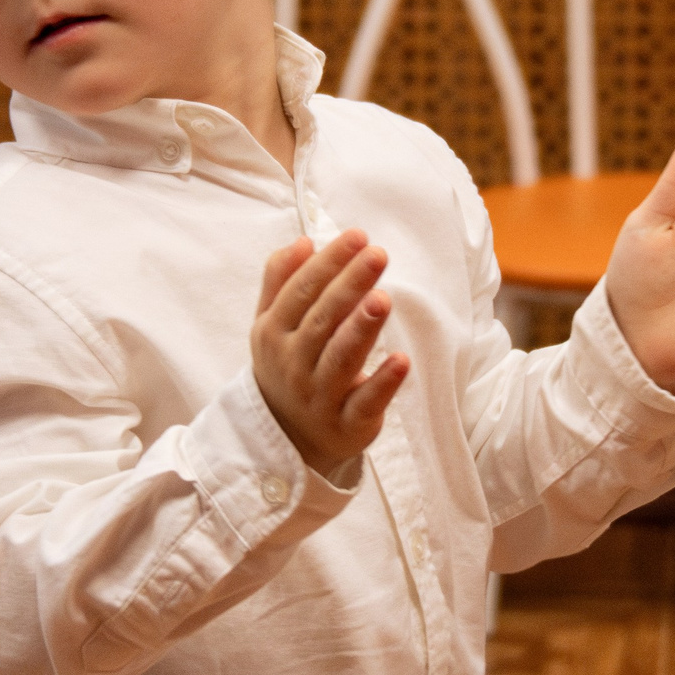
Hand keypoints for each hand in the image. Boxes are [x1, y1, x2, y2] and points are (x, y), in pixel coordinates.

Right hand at [250, 230, 411, 483]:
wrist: (286, 437)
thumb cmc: (286, 366)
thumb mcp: (272, 324)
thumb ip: (281, 281)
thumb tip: (302, 241)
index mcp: (274, 333)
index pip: (301, 291)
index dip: (328, 262)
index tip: (357, 237)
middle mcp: (293, 363)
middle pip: (323, 319)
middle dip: (349, 285)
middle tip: (377, 254)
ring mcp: (319, 396)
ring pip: (341, 359)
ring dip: (361, 329)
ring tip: (383, 298)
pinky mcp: (347, 424)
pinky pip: (365, 402)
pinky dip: (382, 383)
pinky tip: (402, 360)